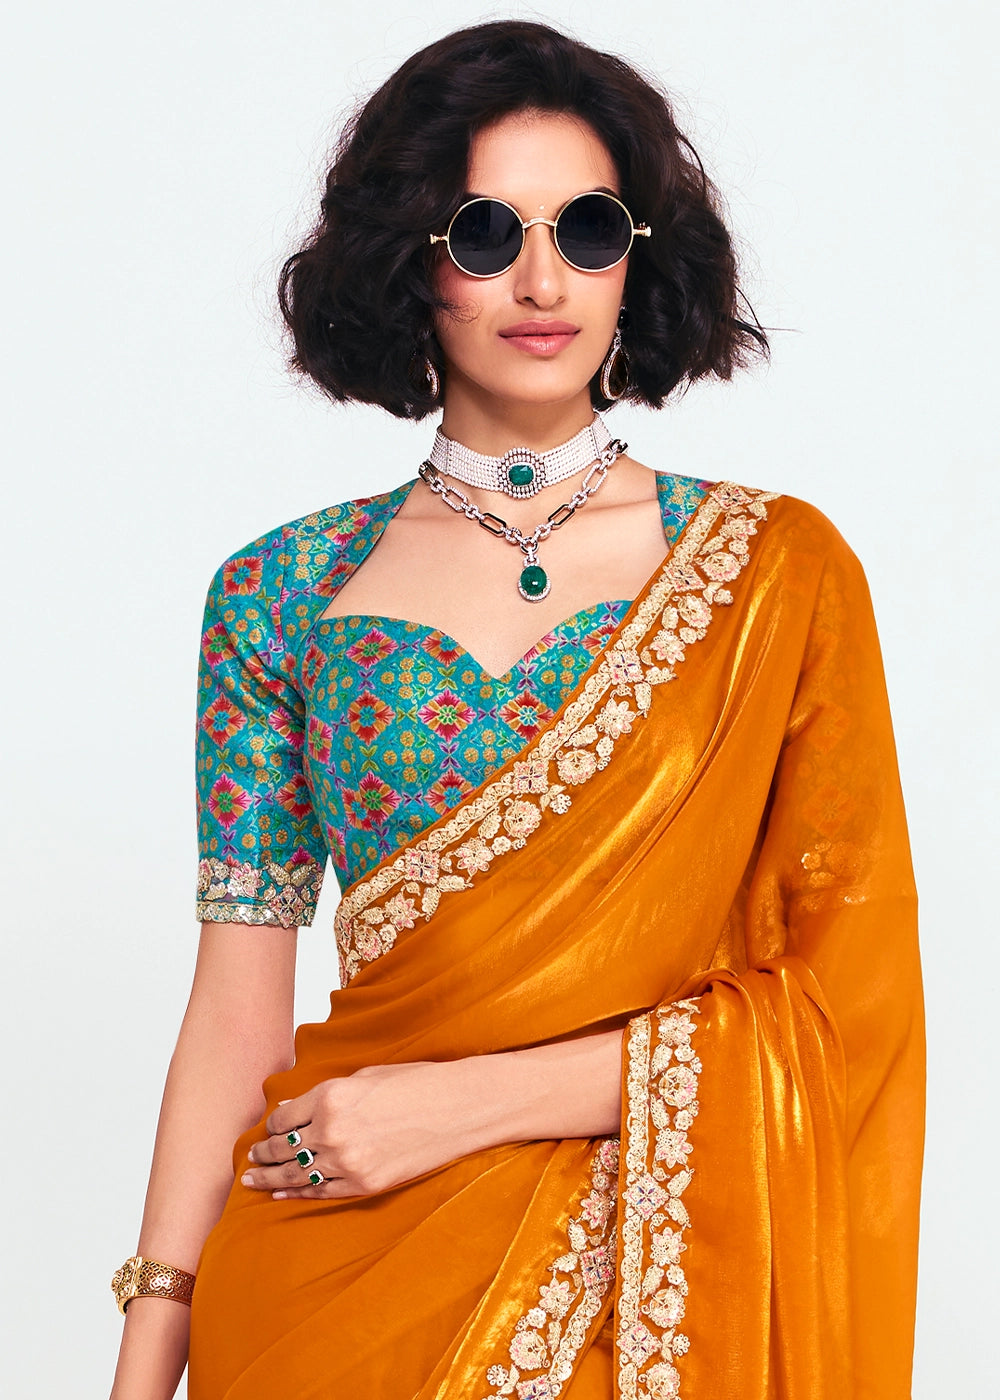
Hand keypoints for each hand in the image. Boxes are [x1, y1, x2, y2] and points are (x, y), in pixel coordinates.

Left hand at [241, 1061, 482, 1199]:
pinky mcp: (363, 1184)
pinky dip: (296, 1194)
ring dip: (269, 1177)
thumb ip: (326, 1095)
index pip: (283, 1117)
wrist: (457, 1108)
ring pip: (294, 1174)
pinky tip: (280, 1195)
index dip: (273, 1124)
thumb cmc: (416, 1083)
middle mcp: (332, 1130)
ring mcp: (347, 1162)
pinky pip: (319, 1192)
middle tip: (250, 1157)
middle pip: (283, 1147)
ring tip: (251, 1179)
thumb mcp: (365, 1076)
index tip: (270, 1127)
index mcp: (330, 1096)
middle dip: (263, 1152)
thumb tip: (293, 1111)